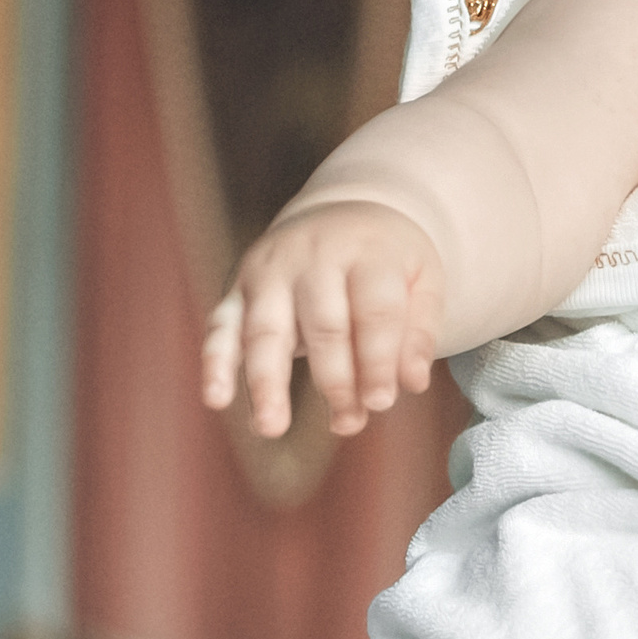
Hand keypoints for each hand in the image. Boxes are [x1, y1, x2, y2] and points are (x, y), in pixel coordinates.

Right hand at [202, 201, 442, 437]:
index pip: (374, 311)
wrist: (341, 211)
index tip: (382, 402)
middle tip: (349, 423)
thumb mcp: (421, 280)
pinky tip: (217, 398)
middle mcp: (314, 255)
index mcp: (367, 251)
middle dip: (336, 380)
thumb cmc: (386, 261)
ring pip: (266, 329)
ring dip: (267, 382)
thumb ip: (418, 332)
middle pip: (323, 324)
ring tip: (271, 427)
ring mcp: (269, 270)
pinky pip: (221, 326)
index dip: (378, 360)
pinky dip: (216, 362)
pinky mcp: (238, 287)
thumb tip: (411, 383)